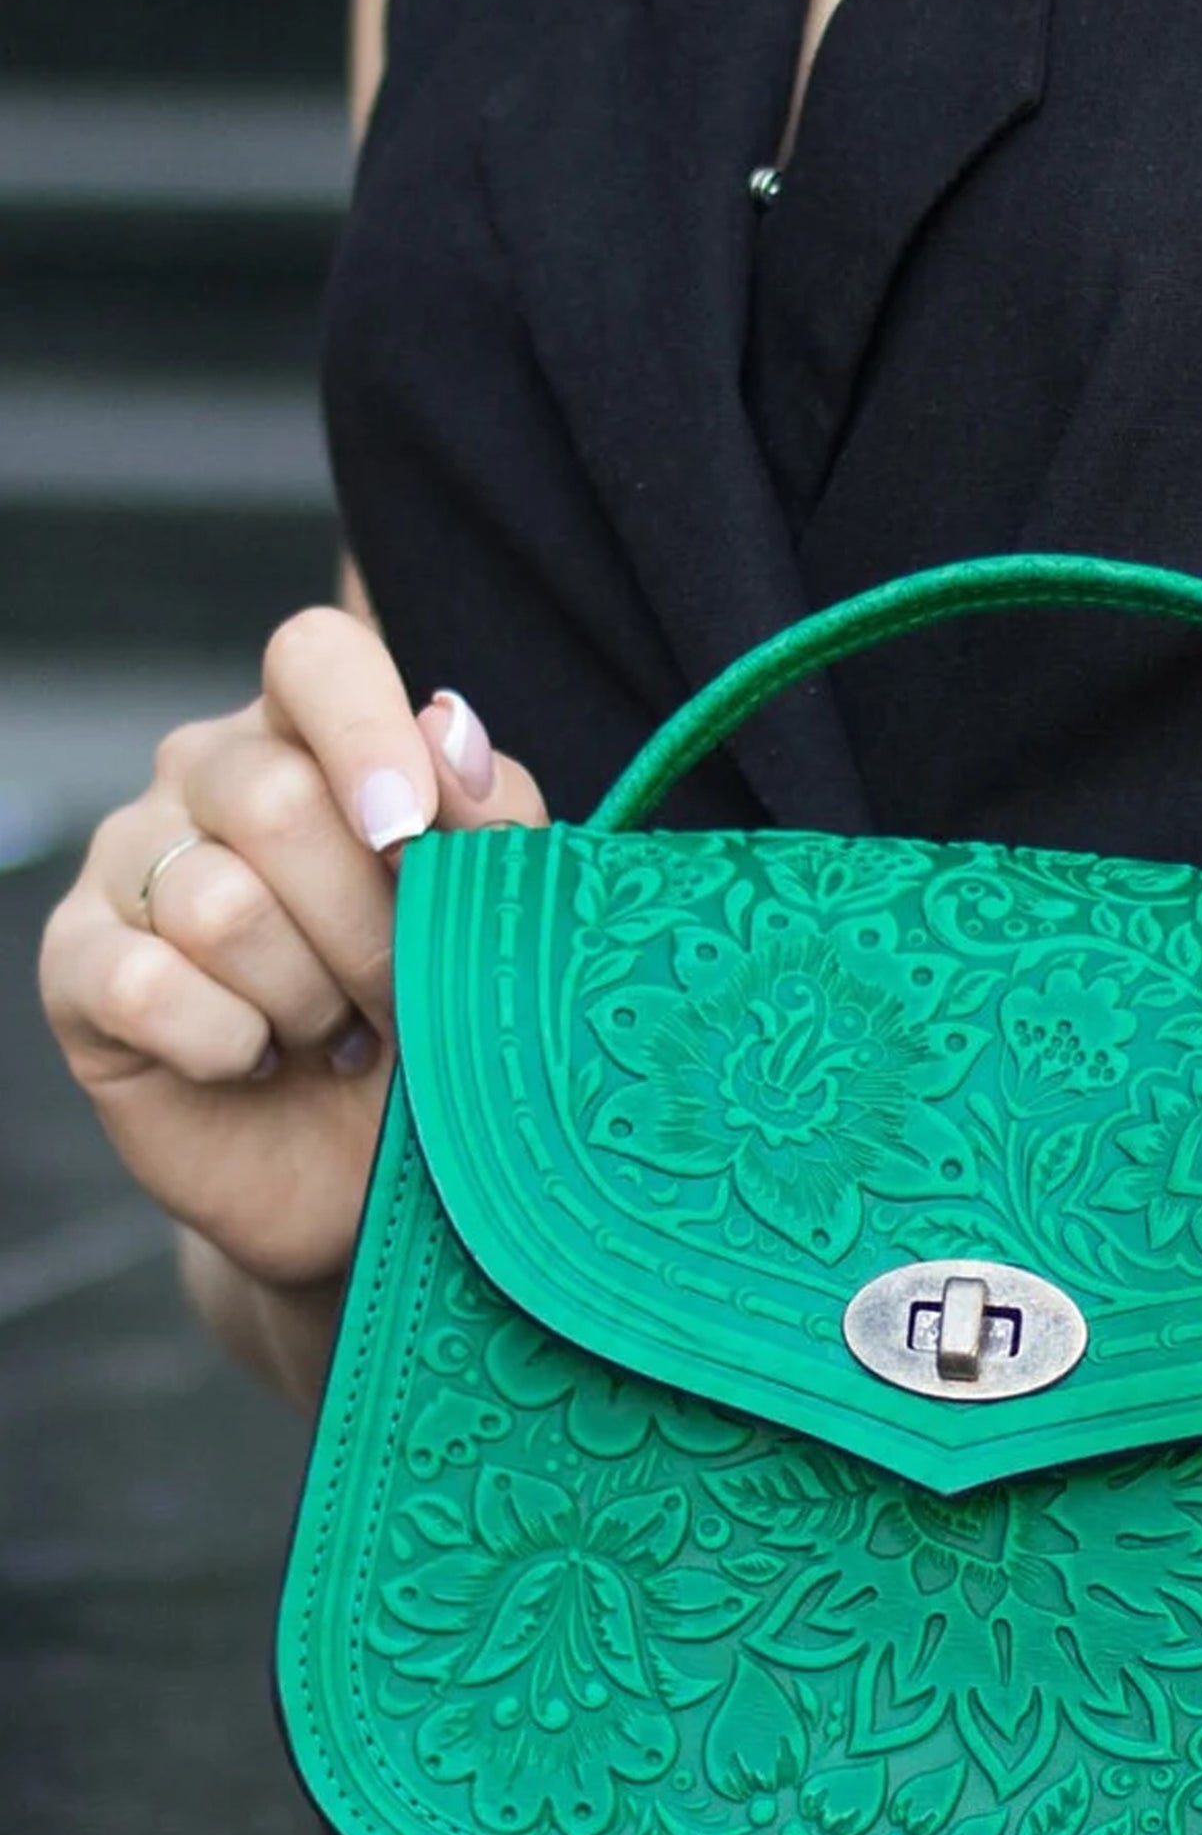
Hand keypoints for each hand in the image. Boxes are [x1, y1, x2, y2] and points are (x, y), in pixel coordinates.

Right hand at [39, 607, 544, 1291]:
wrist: (366, 1179)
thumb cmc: (435, 1030)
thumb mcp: (491, 925)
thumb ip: (493, 820)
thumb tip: (450, 729)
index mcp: (311, 739)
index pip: (315, 655)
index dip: (367, 732)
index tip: (411, 834)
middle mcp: (205, 778)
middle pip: (274, 798)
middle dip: (366, 927)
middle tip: (398, 997)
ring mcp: (127, 866)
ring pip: (220, 904)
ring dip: (308, 997)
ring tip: (334, 1035)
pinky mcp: (76, 968)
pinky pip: (146, 985)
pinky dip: (229, 1043)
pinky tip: (256, 1061)